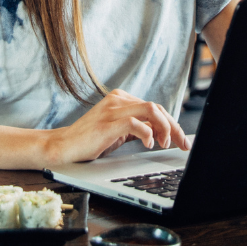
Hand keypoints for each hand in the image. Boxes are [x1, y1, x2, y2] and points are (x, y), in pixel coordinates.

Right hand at [45, 89, 189, 165]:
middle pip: (157, 107)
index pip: (155, 107)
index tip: (182, 139)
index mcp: (121, 99)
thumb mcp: (119, 131)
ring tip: (165, 143)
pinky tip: (149, 144)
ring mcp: (112, 109)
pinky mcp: (107, 122)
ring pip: (151, 110)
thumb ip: (137, 127)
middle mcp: (118, 99)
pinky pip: (135, 122)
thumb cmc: (90, 140)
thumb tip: (162, 132)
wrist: (63, 146)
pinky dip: (147, 133)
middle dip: (174, 126)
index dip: (172, 123)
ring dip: (164, 128)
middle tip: (182, 144)